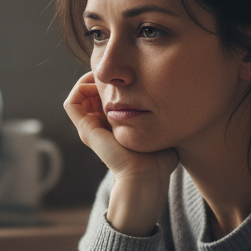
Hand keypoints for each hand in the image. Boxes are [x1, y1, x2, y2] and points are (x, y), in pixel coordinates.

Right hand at [63, 72, 176, 235]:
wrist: (145, 176)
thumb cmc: (158, 161)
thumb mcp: (162, 132)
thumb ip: (164, 120)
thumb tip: (178, 108)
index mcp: (115, 128)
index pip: (107, 99)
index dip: (114, 84)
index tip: (130, 76)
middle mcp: (99, 128)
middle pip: (92, 94)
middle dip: (102, 79)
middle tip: (118, 74)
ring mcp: (90, 129)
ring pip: (79, 96)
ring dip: (90, 81)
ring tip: (108, 78)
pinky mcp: (85, 129)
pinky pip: (72, 103)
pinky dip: (81, 88)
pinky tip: (101, 84)